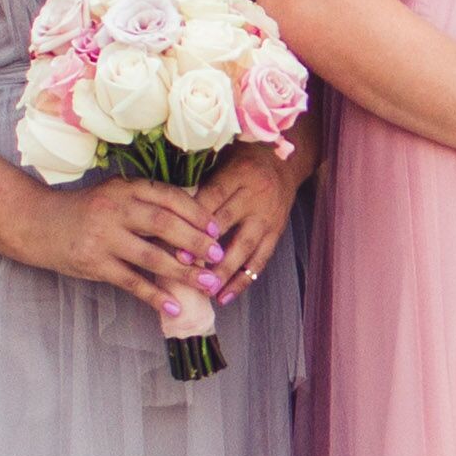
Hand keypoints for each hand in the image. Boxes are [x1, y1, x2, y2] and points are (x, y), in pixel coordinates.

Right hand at [12, 169, 223, 311]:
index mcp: (125, 188)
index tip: (215, 228)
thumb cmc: (85, 211)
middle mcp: (115, 209)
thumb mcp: (115, 196)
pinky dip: (155, 296)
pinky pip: (131, 282)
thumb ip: (147, 204)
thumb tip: (192, 224)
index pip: (169, 197)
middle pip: (164, 224)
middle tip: (218, 255)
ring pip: (152, 256)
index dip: (196, 213)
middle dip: (196, 241)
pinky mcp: (94, 263)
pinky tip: (174, 307)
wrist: (38, 223)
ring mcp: (103, 237)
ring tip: (207, 284)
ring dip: (183, 272)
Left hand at [187, 144, 305, 303]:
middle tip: (186, 269)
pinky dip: (243, 280)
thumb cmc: (244, 160)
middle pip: (228, 224)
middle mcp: (255, 196)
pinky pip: (260, 260)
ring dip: (224, 272)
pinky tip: (225, 296)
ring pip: (245, 248)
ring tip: (206, 290)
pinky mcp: (276, 233)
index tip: (176, 239)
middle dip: (206, 249)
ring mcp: (268, 217)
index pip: (213, 198)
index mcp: (238, 174)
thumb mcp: (223, 159)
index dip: (194, 220)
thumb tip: (170, 212)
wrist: (286, 163)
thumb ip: (202, 182)